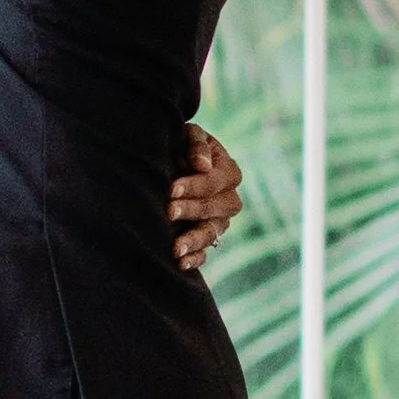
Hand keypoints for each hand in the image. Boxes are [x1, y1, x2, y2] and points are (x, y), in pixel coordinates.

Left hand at [170, 124, 241, 271]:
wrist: (171, 163)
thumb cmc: (181, 145)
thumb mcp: (189, 136)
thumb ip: (196, 145)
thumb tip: (202, 165)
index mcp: (228, 171)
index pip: (215, 181)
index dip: (195, 185)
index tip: (172, 189)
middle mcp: (229, 198)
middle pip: (215, 208)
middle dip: (191, 209)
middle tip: (169, 211)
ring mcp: (220, 220)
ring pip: (212, 232)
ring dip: (194, 240)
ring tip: (176, 248)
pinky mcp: (208, 237)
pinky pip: (206, 251)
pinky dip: (195, 258)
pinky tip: (180, 263)